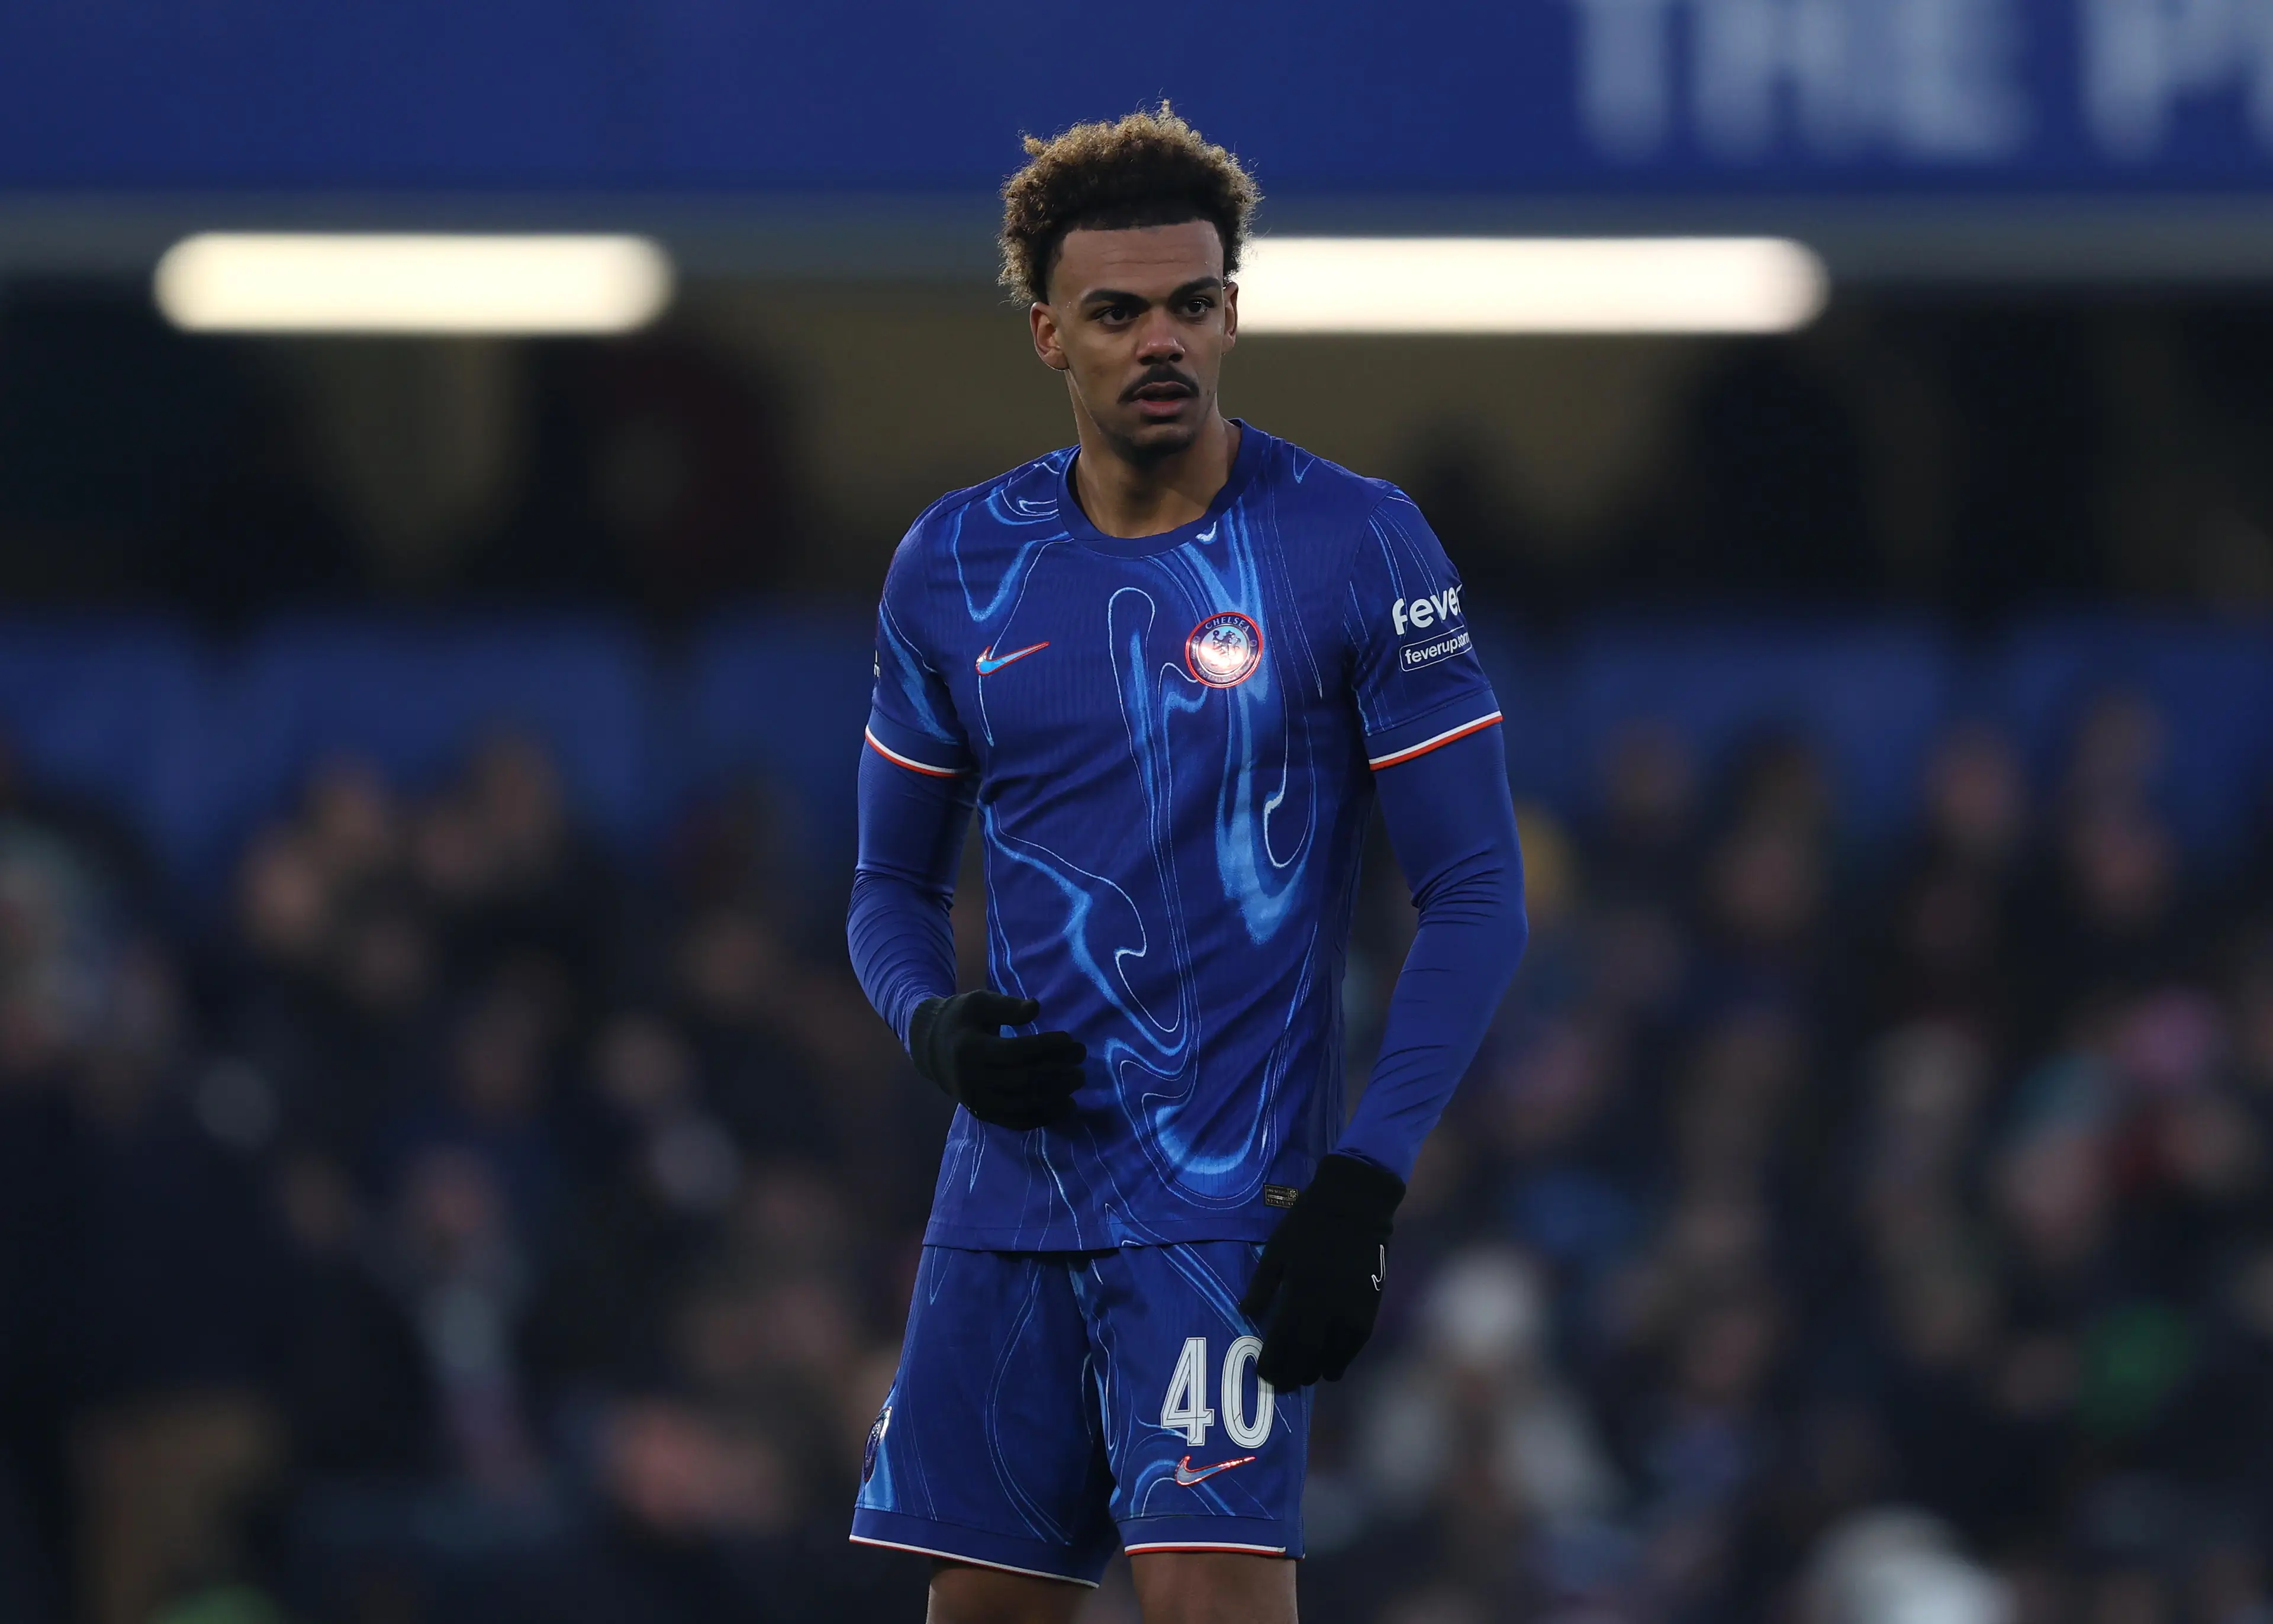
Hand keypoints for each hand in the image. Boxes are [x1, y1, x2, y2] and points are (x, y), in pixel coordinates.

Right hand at [907, 991, 1085, 1130]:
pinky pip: (1017, 1122)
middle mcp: (973, 1080)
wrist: (932, 1050)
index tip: (1070, 1040)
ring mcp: (978, 1101)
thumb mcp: (978, 1002)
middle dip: (1057, 1071)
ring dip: (1056, 1096)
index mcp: (970, 1049)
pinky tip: (1067, 1106)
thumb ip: (1006, 1006)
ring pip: (1023, 1105)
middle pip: (1023, 1080)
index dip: (1046, 1047)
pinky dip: (1044, 1117)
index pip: (1016, 1052)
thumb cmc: (961, 1021)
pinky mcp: (984, 1115)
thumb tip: (1035, 1008)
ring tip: (1078, 1081)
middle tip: (1081, 1059)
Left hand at [1239, 1154, 1403, 1387]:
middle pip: (1307, 1356)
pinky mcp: (1370, 1307)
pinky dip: (1342, 1359)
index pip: (1283, 1342)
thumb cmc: (1308, 1225)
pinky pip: (1355, 1345)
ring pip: (1334, 1356)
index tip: (1263, 1376)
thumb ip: (1261, 1286)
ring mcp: (1351, 1310)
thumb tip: (1245, 1314)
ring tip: (1305, 1377)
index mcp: (1299, 1292)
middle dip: (1292, 1375)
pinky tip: (1332, 1365)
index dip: (1273, 1365)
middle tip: (1282, 1386)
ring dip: (1317, 1371)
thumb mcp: (1276, 1250)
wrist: (1356, 1207)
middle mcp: (1327, 1308)